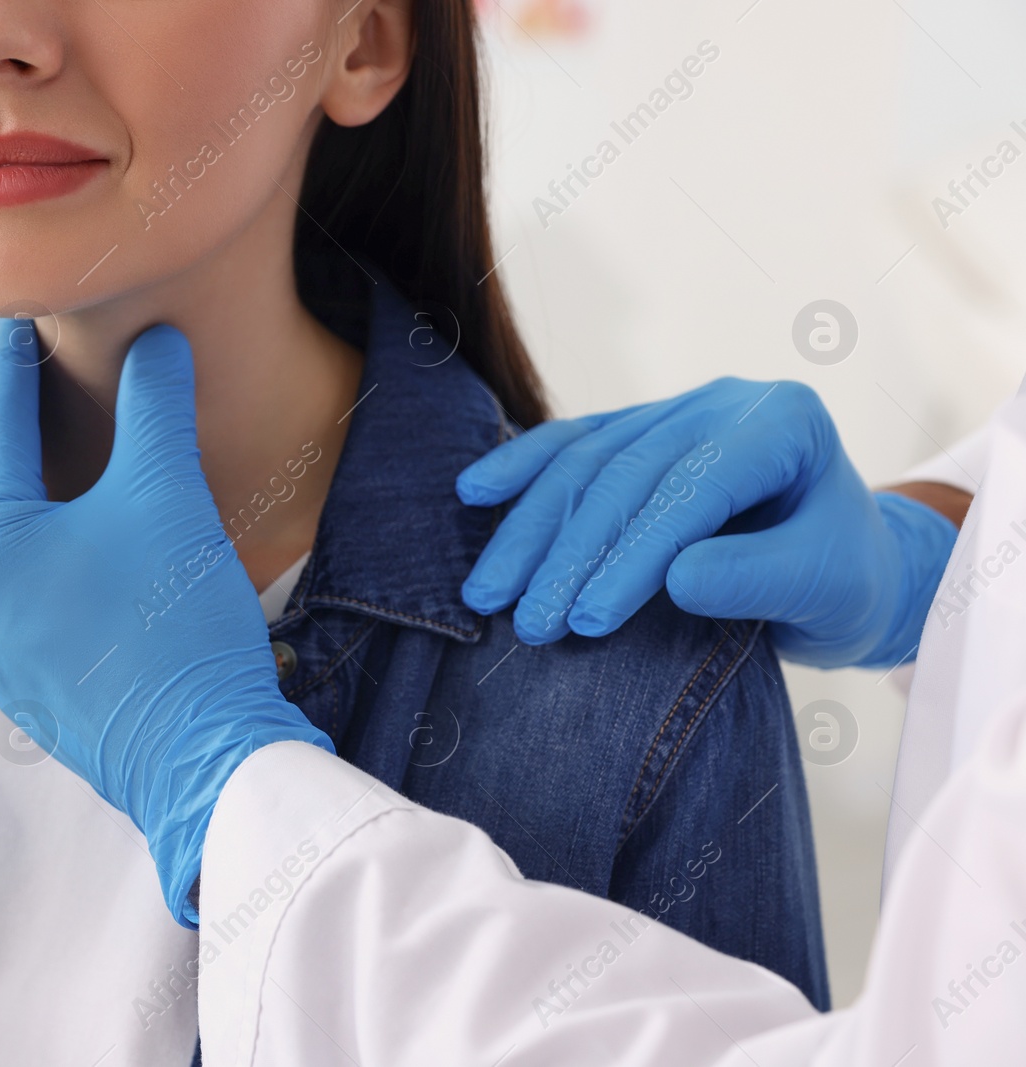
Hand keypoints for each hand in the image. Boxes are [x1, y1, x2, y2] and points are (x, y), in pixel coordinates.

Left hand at [0, 319, 332, 925]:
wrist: (203, 761)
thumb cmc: (178, 626)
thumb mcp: (167, 497)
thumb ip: (154, 405)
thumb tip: (156, 340)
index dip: (12, 357)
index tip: (17, 311)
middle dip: (11, 418)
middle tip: (32, 362)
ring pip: (0, 534)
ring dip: (26, 482)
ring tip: (56, 435)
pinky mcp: (17, 677)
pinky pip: (14, 583)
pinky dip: (38, 539)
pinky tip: (75, 523)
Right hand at [456, 378, 958, 668]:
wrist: (849, 570)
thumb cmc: (846, 582)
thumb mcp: (827, 588)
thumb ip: (759, 579)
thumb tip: (675, 578)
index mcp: (782, 425)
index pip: (692, 488)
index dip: (634, 554)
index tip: (589, 620)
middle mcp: (723, 403)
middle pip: (626, 472)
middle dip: (568, 552)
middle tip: (527, 622)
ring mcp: (677, 411)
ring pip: (586, 460)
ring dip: (530, 531)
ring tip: (487, 595)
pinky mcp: (640, 431)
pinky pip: (571, 445)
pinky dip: (521, 473)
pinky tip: (475, 493)